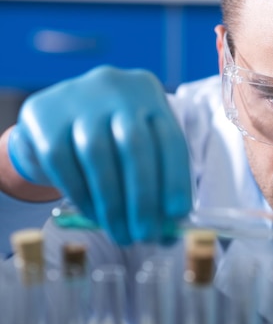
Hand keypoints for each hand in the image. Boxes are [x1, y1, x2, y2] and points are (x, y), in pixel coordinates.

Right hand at [8, 66, 191, 244]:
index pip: (170, 139)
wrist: (56, 118)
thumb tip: (169, 230)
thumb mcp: (139, 148)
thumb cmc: (111, 139)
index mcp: (148, 93)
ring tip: (122, 233)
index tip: (178, 215)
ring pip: (98, 155)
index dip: (176, 179)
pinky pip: (63, 162)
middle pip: (134, 147)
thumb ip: (157, 182)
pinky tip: (95, 215)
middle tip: (146, 234)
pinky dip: (83, 194)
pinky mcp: (43, 116)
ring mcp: (76, 98)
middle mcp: (115, 88)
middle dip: (144, 198)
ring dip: (113, 203)